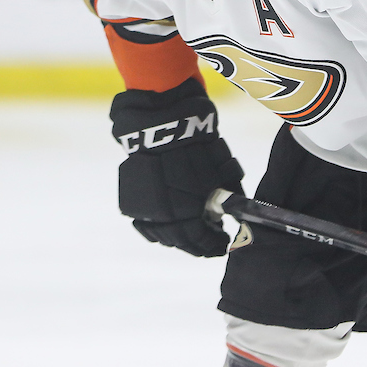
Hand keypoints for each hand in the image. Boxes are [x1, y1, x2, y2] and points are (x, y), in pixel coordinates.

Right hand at [110, 82, 243, 256]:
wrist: (162, 122)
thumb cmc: (199, 145)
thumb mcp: (223, 171)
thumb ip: (230, 197)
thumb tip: (233, 214)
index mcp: (188, 212)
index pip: (202, 240)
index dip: (214, 244)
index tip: (222, 243)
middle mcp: (164, 216)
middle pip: (182, 242)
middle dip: (198, 245)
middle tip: (209, 242)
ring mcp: (145, 210)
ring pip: (163, 236)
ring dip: (179, 238)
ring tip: (191, 233)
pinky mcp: (132, 201)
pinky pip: (145, 225)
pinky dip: (159, 230)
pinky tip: (170, 226)